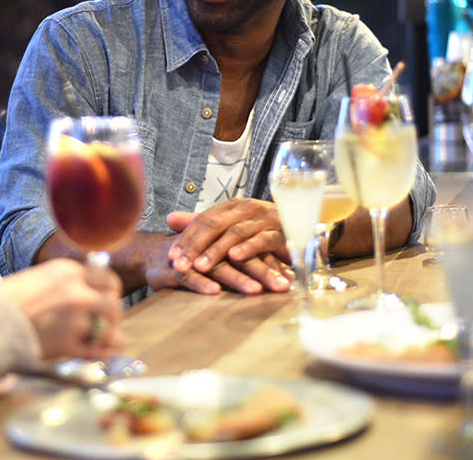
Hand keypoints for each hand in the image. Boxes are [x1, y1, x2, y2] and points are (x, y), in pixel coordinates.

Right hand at [0, 258, 124, 360]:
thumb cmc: (9, 300)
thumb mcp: (41, 279)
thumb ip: (68, 284)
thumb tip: (93, 294)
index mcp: (68, 271)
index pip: (108, 280)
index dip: (111, 292)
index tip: (108, 300)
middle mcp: (76, 292)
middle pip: (112, 304)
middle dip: (114, 315)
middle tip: (109, 322)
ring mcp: (73, 319)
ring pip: (107, 329)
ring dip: (110, 335)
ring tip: (110, 340)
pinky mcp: (67, 344)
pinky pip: (97, 351)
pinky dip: (104, 353)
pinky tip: (105, 353)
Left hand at [164, 200, 291, 293]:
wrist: (303, 230)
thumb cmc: (262, 231)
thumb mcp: (230, 227)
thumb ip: (201, 223)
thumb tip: (169, 218)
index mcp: (232, 206)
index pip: (203, 219)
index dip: (186, 238)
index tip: (171, 258)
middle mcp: (247, 208)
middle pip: (215, 224)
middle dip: (195, 246)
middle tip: (180, 265)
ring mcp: (264, 219)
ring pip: (235, 232)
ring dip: (217, 250)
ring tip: (201, 266)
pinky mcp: (281, 233)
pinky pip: (262, 239)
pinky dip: (248, 248)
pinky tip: (235, 258)